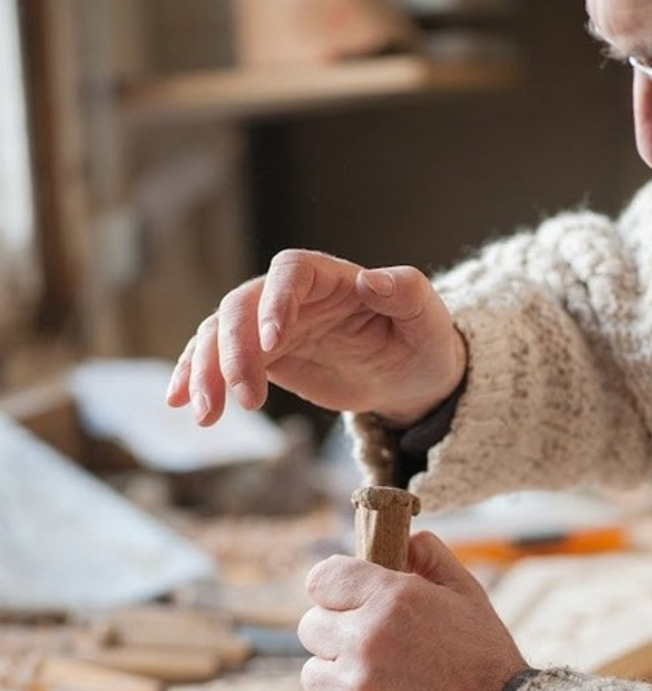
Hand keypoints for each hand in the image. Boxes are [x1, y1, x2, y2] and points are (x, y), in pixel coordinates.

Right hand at [166, 249, 466, 426]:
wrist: (410, 377)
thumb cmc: (423, 342)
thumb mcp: (427, 319)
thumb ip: (405, 292)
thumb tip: (373, 278)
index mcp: (330, 276)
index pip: (289, 272)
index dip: (274, 301)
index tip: (272, 342)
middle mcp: (291, 296)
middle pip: (241, 306)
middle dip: (232, 352)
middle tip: (244, 401)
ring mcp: (271, 327)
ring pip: (219, 336)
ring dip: (205, 372)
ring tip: (208, 417)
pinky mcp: (264, 359)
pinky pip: (219, 362)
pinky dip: (197, 379)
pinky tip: (182, 404)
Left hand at [297, 530, 527, 690]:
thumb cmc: (485, 658)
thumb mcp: (467, 593)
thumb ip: (429, 556)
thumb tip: (401, 539)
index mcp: (390, 599)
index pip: (320, 580)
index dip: (335, 590)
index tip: (348, 602)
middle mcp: (365, 641)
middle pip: (311, 627)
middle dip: (338, 633)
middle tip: (374, 648)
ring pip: (313, 674)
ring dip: (339, 677)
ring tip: (382, 684)